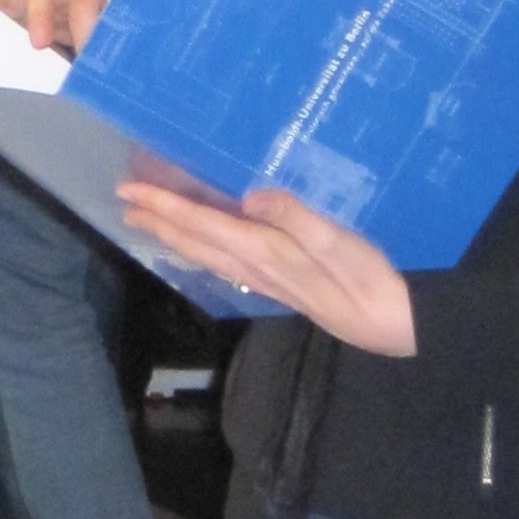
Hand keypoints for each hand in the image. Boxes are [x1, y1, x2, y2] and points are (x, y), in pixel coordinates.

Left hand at [117, 180, 416, 355]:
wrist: (394, 326)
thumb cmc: (369, 279)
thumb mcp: (337, 242)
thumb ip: (295, 218)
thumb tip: (252, 197)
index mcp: (263, 251)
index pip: (200, 223)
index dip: (162, 206)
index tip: (129, 191)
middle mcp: (254, 267)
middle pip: (193, 240)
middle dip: (156, 220)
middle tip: (124, 201)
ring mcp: (264, 280)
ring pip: (204, 254)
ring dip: (173, 236)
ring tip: (148, 222)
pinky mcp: (278, 287)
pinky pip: (223, 264)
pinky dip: (200, 249)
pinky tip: (200, 248)